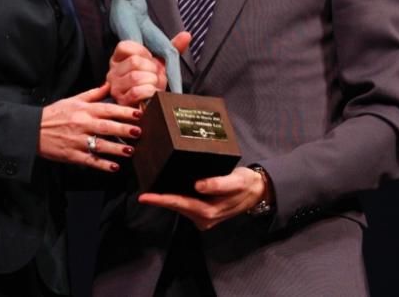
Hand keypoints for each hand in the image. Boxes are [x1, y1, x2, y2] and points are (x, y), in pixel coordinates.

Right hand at [38, 82, 142, 171]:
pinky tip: (114, 167)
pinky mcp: (72, 155)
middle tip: (139, 132)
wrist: (32, 130)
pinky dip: (102, 165)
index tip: (138, 114)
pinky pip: (90, 160)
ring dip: (116, 149)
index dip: (124, 111)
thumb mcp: (73, 100)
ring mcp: (77, 141)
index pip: (108, 109)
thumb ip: (93, 94)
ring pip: (100, 145)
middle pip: (106, 127)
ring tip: (130, 151)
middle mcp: (82, 124)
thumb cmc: (55, 114)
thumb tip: (109, 84)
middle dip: (124, 129)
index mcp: (84, 110)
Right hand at [106, 32, 189, 106]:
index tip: (151, 60)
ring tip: (154, 85)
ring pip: (135, 77)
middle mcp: (113, 72)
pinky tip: (153, 93)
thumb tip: (186, 35)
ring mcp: (115, 87)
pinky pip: (136, 91)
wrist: (151, 105)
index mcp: (119, 59)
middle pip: (134, 61)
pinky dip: (150, 91)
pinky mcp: (121, 101)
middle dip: (152, 69)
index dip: (143, 52)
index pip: (125, 46)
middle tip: (155, 76)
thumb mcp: (161, 63)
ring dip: (152, 81)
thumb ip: (171, 48)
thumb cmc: (152, 82)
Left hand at [137, 166, 271, 230]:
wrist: (257, 190)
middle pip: (176, 206)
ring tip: (150, 186)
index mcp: (209, 212)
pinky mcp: (203, 211)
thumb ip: (218, 184)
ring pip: (179, 205)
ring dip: (166, 197)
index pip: (180, 204)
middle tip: (141, 189)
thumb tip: (199, 186)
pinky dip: (175, 196)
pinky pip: (185, 203)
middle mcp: (203, 218)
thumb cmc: (245, 184)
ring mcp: (203, 216)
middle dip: (159, 198)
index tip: (144, 196)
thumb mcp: (235, 181)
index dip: (162, 199)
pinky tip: (167, 186)